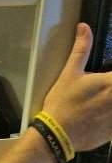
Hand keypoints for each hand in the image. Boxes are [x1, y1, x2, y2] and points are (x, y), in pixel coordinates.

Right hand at [42, 23, 111, 151]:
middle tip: (103, 90)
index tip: (108, 79)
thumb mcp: (69, 74)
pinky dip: (110, 118)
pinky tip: (101, 117)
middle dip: (110, 89)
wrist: (56, 135)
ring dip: (110, 104)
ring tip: (99, 104)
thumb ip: (81, 50)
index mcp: (111, 81)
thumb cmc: (62, 103)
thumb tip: (84, 28)